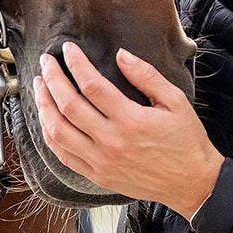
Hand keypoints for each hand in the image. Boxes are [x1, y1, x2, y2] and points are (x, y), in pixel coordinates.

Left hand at [33, 42, 223, 221]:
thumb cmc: (186, 142)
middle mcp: (112, 142)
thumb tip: (121, 55)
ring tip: (39, 87)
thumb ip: (147, 76)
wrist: (192, 183)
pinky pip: (64, 155)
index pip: (92, 85)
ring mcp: (101, 162)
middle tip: (46, 63)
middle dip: (53, 79)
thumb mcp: (175, 101)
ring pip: (59, 132)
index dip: (76, 64)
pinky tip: (47, 119)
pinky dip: (50, 136)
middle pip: (69, 106)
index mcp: (131, 120)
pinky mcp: (98, 176)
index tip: (68, 50)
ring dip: (44, 106)